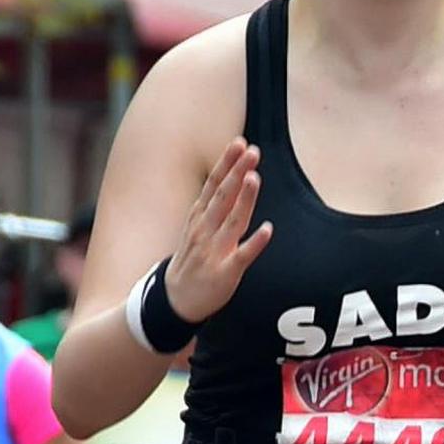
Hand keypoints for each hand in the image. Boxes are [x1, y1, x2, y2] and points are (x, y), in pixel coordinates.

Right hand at [166, 139, 273, 325]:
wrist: (176, 301)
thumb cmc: (193, 260)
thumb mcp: (197, 227)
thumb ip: (213, 205)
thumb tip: (230, 178)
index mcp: (200, 217)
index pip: (214, 184)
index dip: (227, 163)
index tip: (239, 143)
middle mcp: (205, 230)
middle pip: (223, 196)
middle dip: (237, 172)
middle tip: (251, 151)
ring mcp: (214, 250)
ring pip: (232, 221)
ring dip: (244, 199)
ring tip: (254, 178)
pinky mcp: (226, 272)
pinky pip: (242, 256)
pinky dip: (255, 243)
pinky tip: (267, 230)